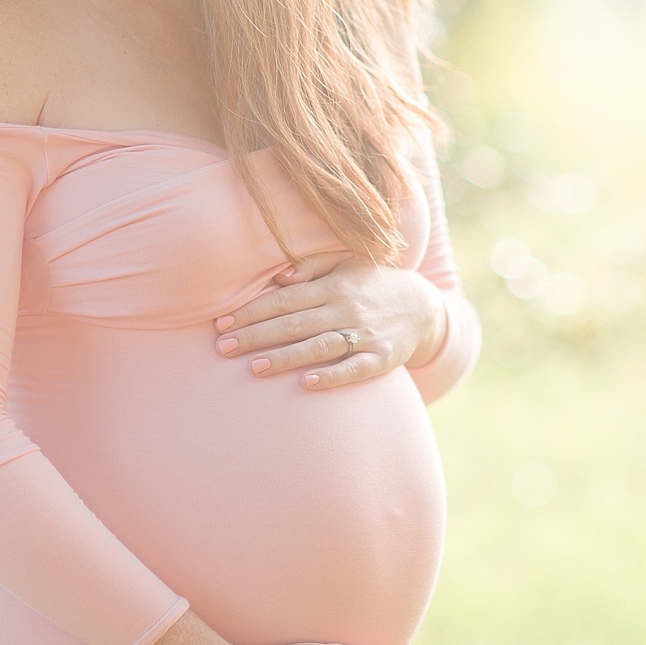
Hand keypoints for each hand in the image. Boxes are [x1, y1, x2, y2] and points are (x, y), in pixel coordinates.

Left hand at [213, 251, 448, 390]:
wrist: (424, 306)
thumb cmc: (372, 283)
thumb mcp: (347, 261)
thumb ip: (312, 265)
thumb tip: (279, 277)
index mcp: (334, 285)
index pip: (284, 299)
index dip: (251, 311)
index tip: (222, 323)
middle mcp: (347, 308)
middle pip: (294, 323)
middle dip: (256, 336)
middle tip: (223, 349)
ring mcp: (365, 334)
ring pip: (319, 346)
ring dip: (286, 358)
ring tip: (255, 368)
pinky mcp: (381, 358)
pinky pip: (354, 368)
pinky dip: (331, 376)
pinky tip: (308, 383)